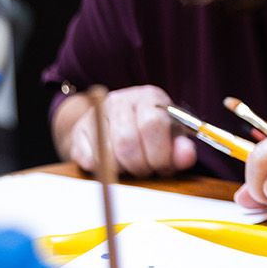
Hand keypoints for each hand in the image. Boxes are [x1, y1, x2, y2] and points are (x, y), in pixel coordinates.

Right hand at [59, 84, 196, 176]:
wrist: (118, 127)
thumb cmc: (152, 135)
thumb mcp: (172, 139)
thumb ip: (181, 149)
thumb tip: (185, 157)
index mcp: (150, 97)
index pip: (153, 124)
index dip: (160, 154)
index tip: (163, 167)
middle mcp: (122, 99)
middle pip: (127, 141)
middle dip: (140, 166)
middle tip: (146, 171)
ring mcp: (97, 113)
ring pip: (107, 152)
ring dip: (122, 169)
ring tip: (132, 167)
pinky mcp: (80, 130)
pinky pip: (89, 158)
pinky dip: (103, 169)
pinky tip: (114, 165)